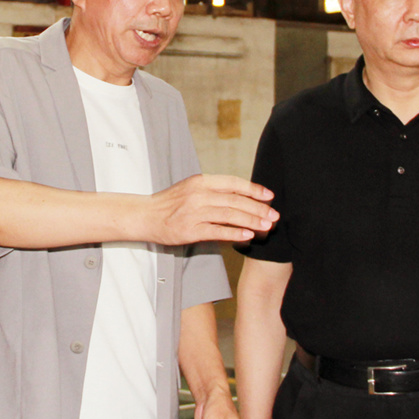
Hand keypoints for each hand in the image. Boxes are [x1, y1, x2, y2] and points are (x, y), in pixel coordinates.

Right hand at [146, 175, 277, 244]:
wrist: (145, 215)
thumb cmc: (170, 203)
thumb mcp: (191, 189)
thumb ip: (213, 191)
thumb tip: (241, 197)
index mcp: (201, 181)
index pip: (233, 183)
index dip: (253, 189)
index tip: (269, 196)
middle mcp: (199, 194)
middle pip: (235, 200)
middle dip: (258, 208)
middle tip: (274, 216)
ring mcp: (194, 212)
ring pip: (229, 215)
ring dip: (251, 221)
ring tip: (267, 227)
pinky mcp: (190, 230)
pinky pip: (217, 231)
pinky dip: (234, 233)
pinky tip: (248, 236)